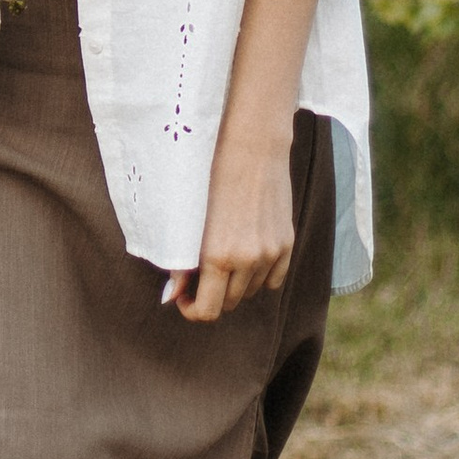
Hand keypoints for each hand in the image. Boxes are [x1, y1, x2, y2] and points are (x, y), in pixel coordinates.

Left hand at [166, 130, 297, 322]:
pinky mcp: (287, 243)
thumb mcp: (189, 220)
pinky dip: (258, 276)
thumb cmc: (211, 178)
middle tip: (200, 274)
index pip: (208, 311)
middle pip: (229, 303)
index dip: (192, 309)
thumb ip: (181, 263)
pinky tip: (246, 255)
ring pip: (250, 292)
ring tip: (223, 257)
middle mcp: (248, 260)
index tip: (185, 296)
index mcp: (218, 256)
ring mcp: (271, 253)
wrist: (252, 147)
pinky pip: (273, 280)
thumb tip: (171, 297)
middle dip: (212, 294)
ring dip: (234, 284)